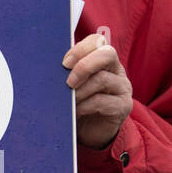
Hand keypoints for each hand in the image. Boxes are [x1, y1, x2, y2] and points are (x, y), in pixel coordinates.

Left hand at [63, 32, 132, 149]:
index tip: (64, 63)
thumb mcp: (73, 84)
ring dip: (80, 90)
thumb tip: (48, 65)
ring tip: (67, 100)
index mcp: (103, 60)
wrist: (92, 131)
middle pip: (106, 54)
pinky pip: (102, 101)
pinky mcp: (123, 106)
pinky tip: (75, 111)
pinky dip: (84, 106)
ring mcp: (122, 88)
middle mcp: (116, 70)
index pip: (98, 42)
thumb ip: (68, 72)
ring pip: (102, 79)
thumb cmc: (79, 101)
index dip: (81, 49)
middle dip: (83, 65)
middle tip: (68, 82)